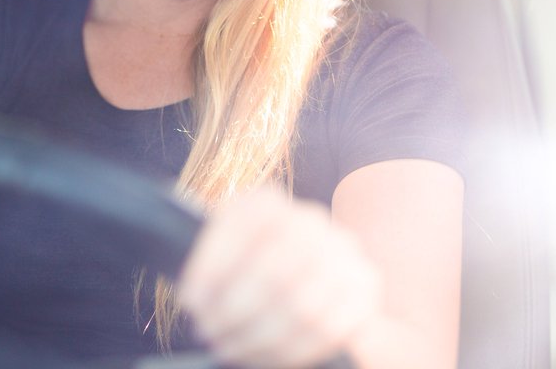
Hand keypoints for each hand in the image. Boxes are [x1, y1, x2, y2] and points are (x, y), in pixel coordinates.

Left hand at [178, 185, 380, 367]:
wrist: (308, 271)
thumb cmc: (248, 262)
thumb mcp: (223, 247)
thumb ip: (209, 261)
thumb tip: (196, 298)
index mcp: (269, 203)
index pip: (241, 226)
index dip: (212, 267)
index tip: (191, 301)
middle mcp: (310, 220)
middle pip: (273, 273)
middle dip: (234, 313)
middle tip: (209, 332)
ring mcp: (343, 252)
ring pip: (302, 308)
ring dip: (259, 339)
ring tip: (230, 348)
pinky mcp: (364, 287)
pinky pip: (328, 330)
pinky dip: (289, 352)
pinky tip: (262, 356)